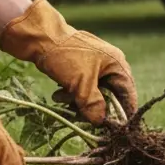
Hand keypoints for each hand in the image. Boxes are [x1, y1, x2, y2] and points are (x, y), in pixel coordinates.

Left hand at [0, 0, 136, 123]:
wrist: (37, 35)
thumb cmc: (64, 56)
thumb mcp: (81, 84)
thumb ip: (93, 105)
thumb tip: (100, 122)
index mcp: (116, 64)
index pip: (127, 93)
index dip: (123, 112)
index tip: (116, 129)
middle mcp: (108, 64)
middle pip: (108, 96)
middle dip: (93, 107)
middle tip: (80, 117)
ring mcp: (93, 65)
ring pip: (92, 93)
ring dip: (78, 101)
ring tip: (62, 99)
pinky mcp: (78, 67)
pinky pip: (80, 87)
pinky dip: (71, 93)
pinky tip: (58, 94)